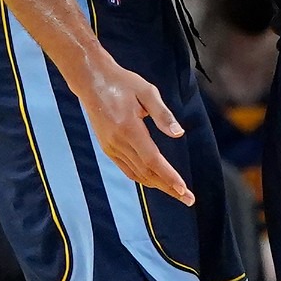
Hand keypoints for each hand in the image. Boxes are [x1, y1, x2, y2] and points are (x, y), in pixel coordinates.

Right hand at [77, 59, 193, 204]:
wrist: (92, 81)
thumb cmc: (123, 83)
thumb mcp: (147, 91)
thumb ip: (163, 114)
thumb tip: (179, 133)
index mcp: (128, 129)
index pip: (152, 160)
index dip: (168, 177)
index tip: (183, 190)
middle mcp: (118, 142)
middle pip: (146, 172)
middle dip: (168, 187)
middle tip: (188, 199)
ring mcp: (110, 147)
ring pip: (136, 174)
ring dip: (157, 185)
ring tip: (176, 193)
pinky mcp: (107, 147)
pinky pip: (127, 169)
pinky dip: (143, 178)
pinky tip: (155, 181)